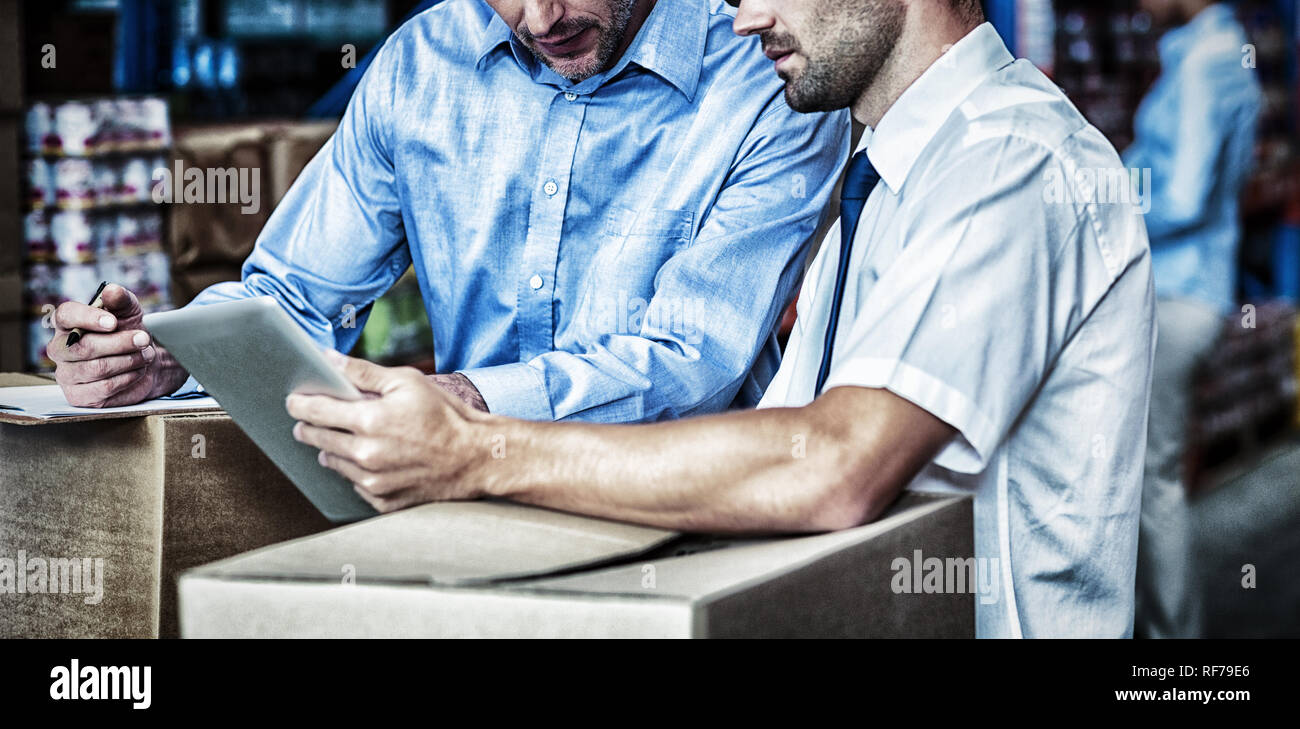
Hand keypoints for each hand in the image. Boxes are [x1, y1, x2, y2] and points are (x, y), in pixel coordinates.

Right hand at [49, 284, 189, 406]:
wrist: (144, 361)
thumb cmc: (129, 332)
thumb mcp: (129, 311)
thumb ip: (120, 299)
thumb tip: (112, 291)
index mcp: (66, 324)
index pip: (65, 316)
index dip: (88, 318)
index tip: (113, 322)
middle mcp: (60, 349)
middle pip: (85, 347)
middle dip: (120, 343)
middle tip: (144, 339)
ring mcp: (67, 374)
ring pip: (97, 368)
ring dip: (128, 360)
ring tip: (146, 355)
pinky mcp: (79, 396)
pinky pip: (104, 388)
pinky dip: (127, 378)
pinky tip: (138, 370)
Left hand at [287, 352, 492, 512]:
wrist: (476, 458)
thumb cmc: (445, 415)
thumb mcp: (407, 382)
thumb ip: (363, 372)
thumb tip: (328, 359)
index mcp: (368, 421)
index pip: (315, 411)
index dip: (299, 404)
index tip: (293, 401)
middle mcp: (365, 454)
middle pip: (317, 439)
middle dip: (308, 427)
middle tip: (307, 421)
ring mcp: (373, 482)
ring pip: (333, 463)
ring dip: (332, 449)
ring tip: (345, 439)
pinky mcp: (383, 501)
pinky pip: (355, 485)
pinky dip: (357, 472)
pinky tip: (371, 460)